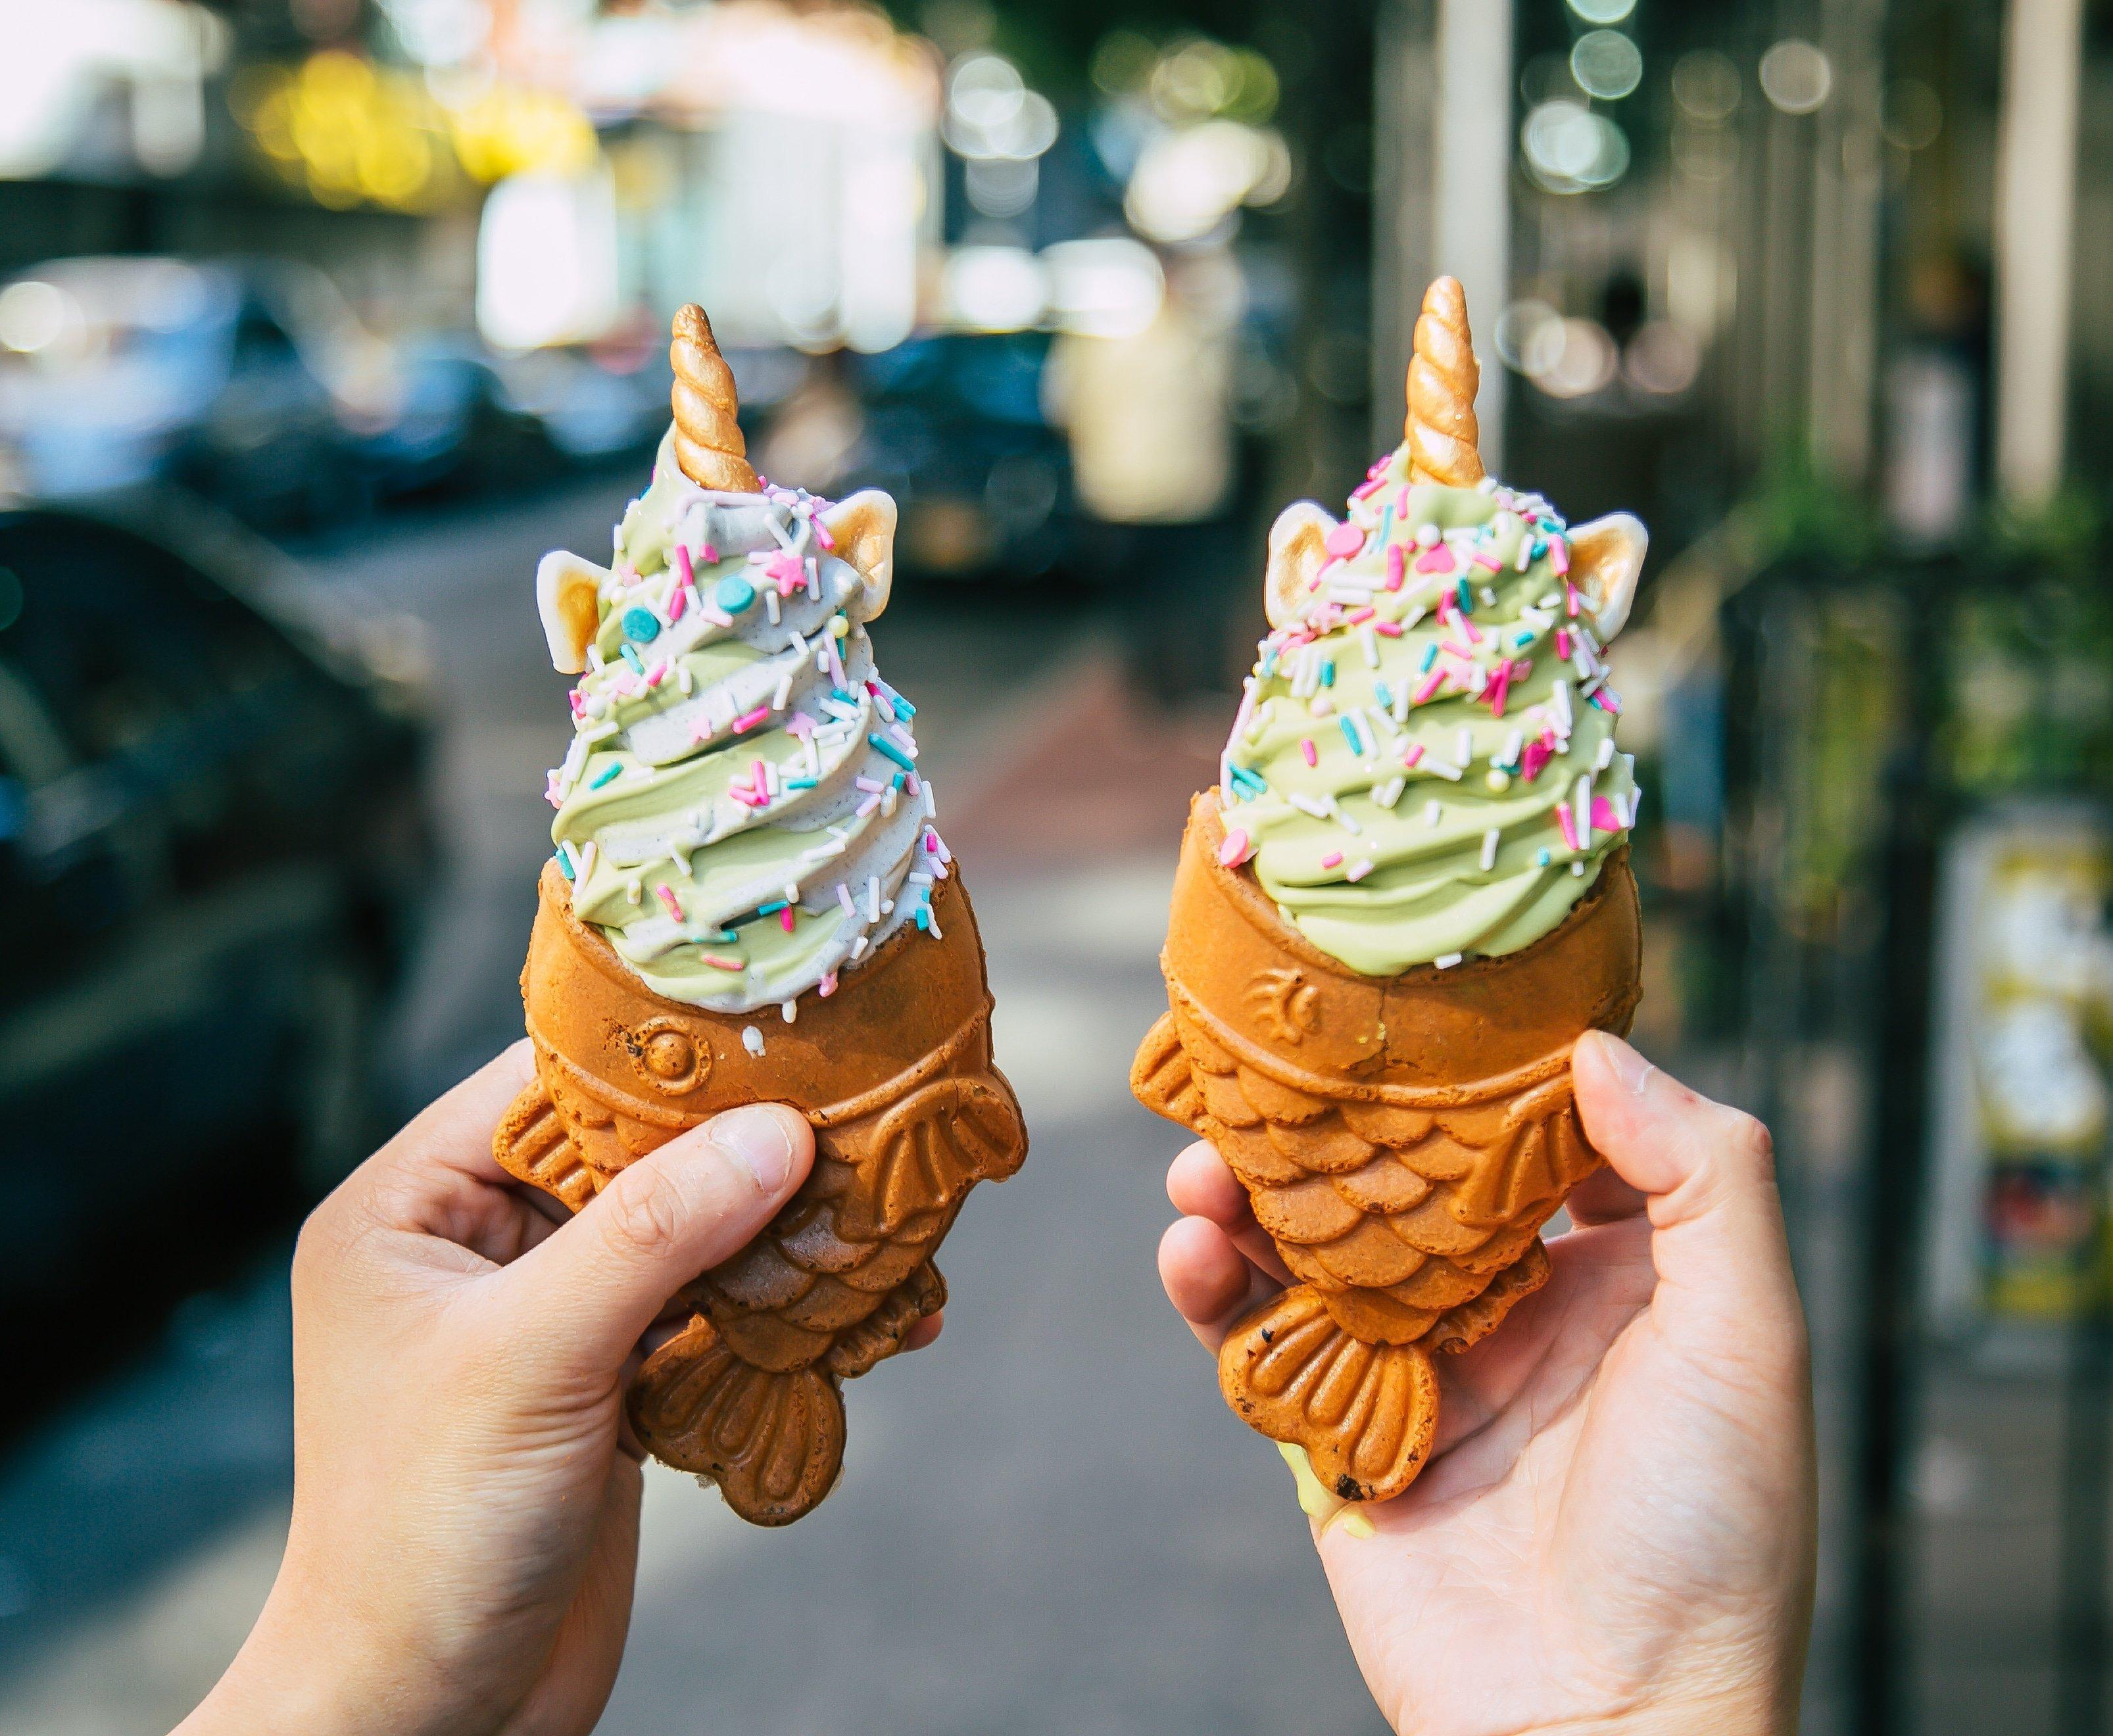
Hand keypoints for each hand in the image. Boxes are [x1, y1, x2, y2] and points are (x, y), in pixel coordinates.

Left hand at [180, 1042, 937, 1735]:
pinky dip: (780, 1314)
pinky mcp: (609, 1384)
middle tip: (860, 1118)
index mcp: (410, 1208)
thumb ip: (654, 1235)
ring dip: (778, 1232)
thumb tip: (777, 1132)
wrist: (424, 1716)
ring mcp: (549, 1318)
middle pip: (632, 1153)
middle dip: (741, 1146)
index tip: (778, 1031)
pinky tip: (862, 1315)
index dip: (659, 1056)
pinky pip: (707, 1315)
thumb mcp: (532, 1360)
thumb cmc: (425, 1535)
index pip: (546, 1083)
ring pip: (684, 1233)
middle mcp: (476, 1247)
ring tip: (882, 1216)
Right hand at [1158, 1032, 1814, 1735]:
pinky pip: (1260, 1345)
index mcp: (1613, 1277)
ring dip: (1250, 1197)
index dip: (1474, 1070)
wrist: (1607, 1725)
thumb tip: (1595, 1048)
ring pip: (1313, 1252)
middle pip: (1400, 1183)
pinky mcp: (1338, 1441)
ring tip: (1205, 1163)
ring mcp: (1415, 1374)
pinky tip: (1193, 1248)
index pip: (1531, 1137)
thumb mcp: (1748, 1337)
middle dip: (1335, 1127)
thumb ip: (1704, 1176)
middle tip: (1272, 1074)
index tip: (1412, 1006)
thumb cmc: (1706, 1536)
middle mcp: (1510, 1311)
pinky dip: (1214, 1291)